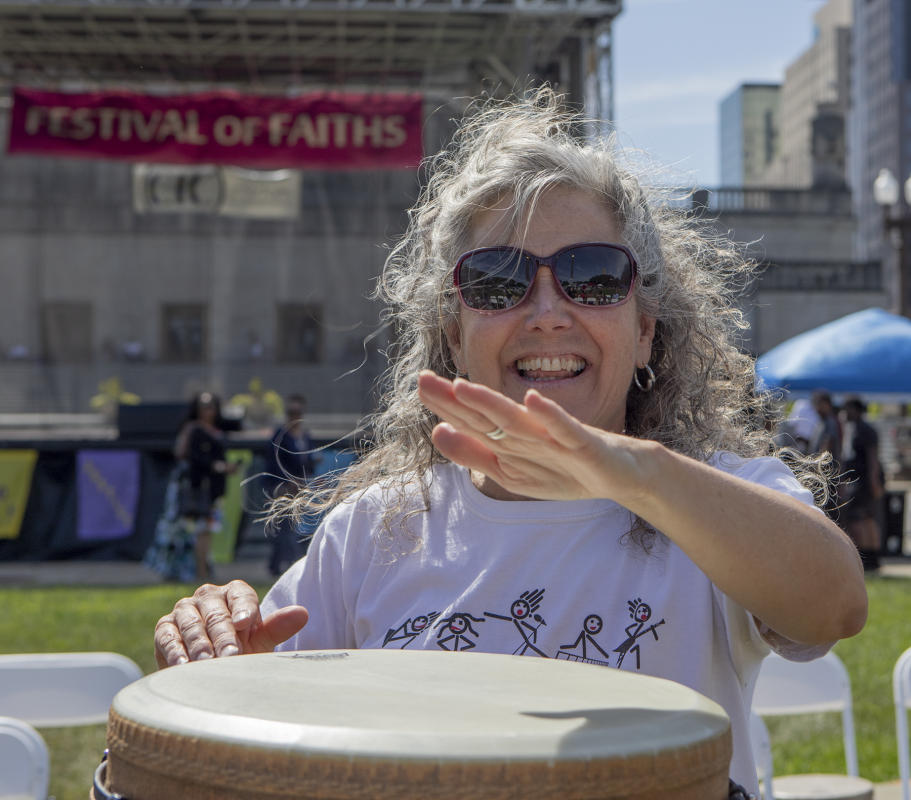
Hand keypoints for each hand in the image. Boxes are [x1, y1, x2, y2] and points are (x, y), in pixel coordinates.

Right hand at [154, 580, 308, 668]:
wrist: (210, 667)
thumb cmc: (242, 650)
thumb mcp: (261, 641)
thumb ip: (278, 627)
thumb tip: (303, 613)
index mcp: (236, 593)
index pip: (241, 596)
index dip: (244, 609)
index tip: (245, 625)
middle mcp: (209, 596)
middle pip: (217, 613)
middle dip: (223, 636)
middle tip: (230, 656)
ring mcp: (185, 610)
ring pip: (192, 625)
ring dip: (200, 646)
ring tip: (207, 664)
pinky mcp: (165, 627)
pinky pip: (168, 637)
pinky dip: (175, 651)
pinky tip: (182, 666)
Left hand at [416, 371, 648, 503]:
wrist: (625, 474)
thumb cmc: (567, 468)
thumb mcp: (513, 471)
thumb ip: (476, 453)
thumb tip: (438, 431)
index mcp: (512, 438)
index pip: (473, 420)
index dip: (446, 404)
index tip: (420, 383)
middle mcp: (531, 431)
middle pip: (488, 415)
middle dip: (456, 399)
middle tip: (423, 378)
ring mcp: (557, 436)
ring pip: (519, 420)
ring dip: (491, 403)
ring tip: (462, 387)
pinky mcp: (585, 444)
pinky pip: (565, 428)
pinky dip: (549, 415)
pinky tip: (531, 400)